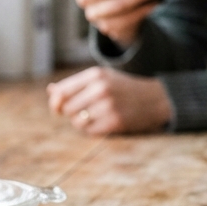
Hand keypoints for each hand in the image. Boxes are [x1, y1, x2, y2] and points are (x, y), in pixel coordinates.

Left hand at [46, 66, 172, 134]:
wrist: (155, 98)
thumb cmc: (123, 88)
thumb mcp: (102, 78)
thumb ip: (76, 84)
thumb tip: (51, 91)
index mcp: (95, 74)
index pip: (62, 92)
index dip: (56, 102)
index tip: (58, 108)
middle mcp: (100, 89)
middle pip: (68, 108)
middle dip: (71, 113)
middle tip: (84, 111)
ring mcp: (108, 106)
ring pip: (77, 121)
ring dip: (81, 122)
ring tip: (94, 117)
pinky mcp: (115, 122)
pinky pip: (90, 131)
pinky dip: (93, 129)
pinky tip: (104, 122)